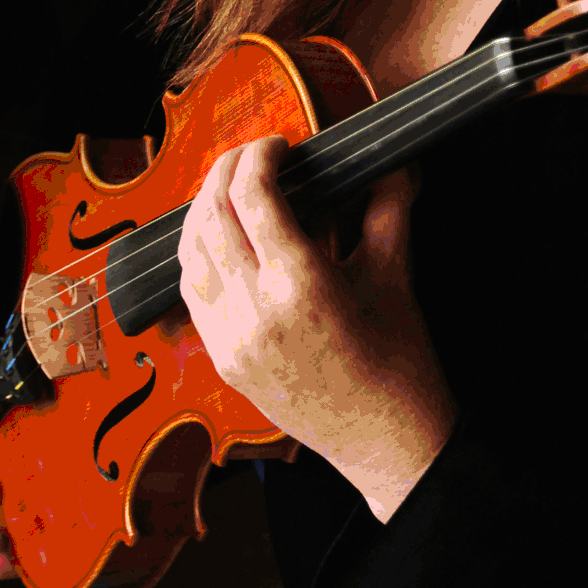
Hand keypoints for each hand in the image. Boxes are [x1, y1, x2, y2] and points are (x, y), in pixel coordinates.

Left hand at [178, 135, 457, 521]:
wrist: (384, 442)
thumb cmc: (398, 364)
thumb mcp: (395, 275)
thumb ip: (388, 208)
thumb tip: (392, 162)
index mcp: (300, 286)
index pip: (252, 197)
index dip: (258, 157)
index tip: (278, 146)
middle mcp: (255, 312)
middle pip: (211, 216)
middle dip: (226, 172)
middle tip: (252, 156)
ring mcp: (231, 340)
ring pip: (189, 251)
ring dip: (203, 209)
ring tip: (232, 189)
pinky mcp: (222, 360)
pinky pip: (191, 291)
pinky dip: (198, 253)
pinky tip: (220, 237)